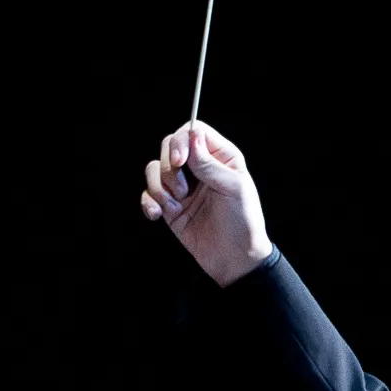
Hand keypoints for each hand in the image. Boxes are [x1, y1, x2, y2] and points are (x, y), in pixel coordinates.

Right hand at [139, 119, 271, 287]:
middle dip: (169, 167)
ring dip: (159, 186)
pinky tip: (157, 214)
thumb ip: (209, 163)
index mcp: (220, 157)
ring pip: (155, 168)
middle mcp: (199, 167)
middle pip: (169, 146)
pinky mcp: (170, 205)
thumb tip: (191, 136)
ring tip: (175, 206)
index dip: (182, 141)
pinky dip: (148, 201)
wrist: (235, 259)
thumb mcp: (233, 188)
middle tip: (182, 191)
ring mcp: (183, 186)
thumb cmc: (242, 223)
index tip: (180, 161)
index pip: (194, 131)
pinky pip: (148, 193)